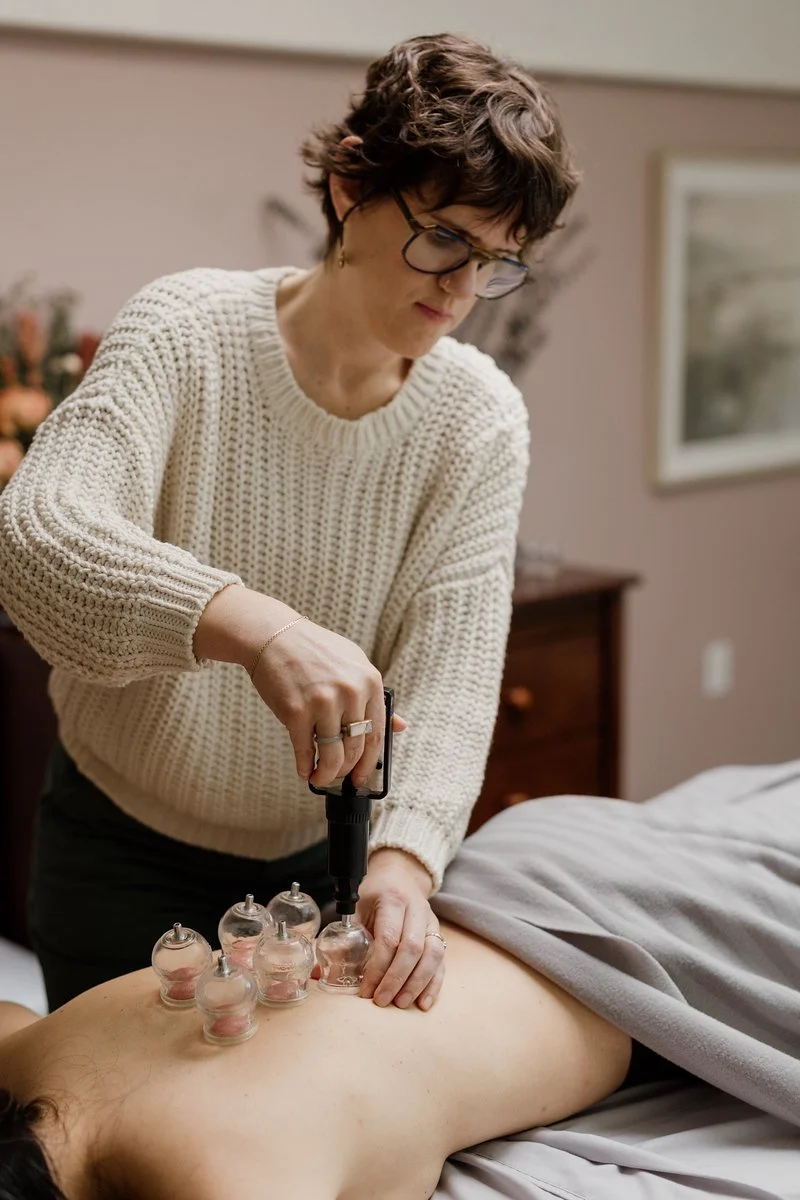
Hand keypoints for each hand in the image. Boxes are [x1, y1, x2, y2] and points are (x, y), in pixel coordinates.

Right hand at [252, 616, 406, 787]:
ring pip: (333, 756)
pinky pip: (305, 751)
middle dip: (346, 770)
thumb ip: (376, 697)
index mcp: (370, 681)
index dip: (370, 761)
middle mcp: (350, 693)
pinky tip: (304, 770)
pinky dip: (305, 767)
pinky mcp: (296, 712)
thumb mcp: (354, 665)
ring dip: (327, 774)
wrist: (274, 635)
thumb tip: (401, 726)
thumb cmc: (314, 651)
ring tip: (320, 777)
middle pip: (356, 748)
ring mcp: (323, 703)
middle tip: (338, 777)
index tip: (362, 776)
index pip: (378, 733)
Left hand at [356, 849, 445, 1011]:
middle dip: (396, 979)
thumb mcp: (356, 907)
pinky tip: (423, 1003)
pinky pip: (442, 961)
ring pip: (433, 955)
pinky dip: (434, 984)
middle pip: (413, 948)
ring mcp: (431, 922)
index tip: (365, 990)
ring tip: (401, 1003)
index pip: (388, 938)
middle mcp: (416, 909)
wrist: (399, 876)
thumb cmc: (374, 895)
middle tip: (382, 1001)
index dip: (377, 967)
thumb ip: (342, 937)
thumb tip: (318, 972)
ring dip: (417, 983)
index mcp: (392, 900)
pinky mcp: (439, 934)